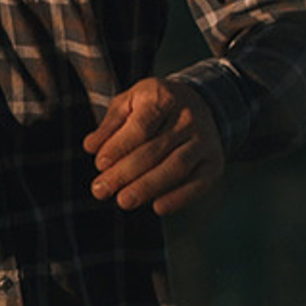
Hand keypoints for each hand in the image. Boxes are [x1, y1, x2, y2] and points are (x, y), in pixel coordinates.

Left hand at [86, 77, 221, 213]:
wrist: (199, 102)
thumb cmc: (152, 106)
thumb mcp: (128, 102)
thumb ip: (109, 123)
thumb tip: (90, 146)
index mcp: (164, 98)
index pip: (142, 126)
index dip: (120, 146)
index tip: (100, 164)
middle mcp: (189, 118)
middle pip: (156, 149)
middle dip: (125, 172)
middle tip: (101, 190)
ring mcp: (204, 140)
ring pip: (176, 166)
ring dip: (148, 187)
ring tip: (123, 201)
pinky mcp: (214, 161)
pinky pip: (199, 182)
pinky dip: (180, 197)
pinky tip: (158, 208)